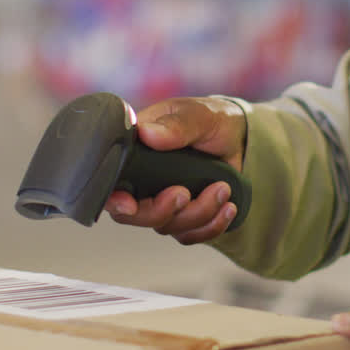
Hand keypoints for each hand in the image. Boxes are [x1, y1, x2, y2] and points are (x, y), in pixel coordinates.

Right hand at [103, 96, 247, 244]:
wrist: (239, 139)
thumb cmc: (210, 120)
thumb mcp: (197, 115)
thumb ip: (175, 125)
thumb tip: (148, 133)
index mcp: (135, 152)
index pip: (110, 183)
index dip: (113, 199)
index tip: (129, 204)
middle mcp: (143, 182)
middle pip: (135, 215)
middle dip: (162, 211)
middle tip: (185, 193)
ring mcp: (163, 201)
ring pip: (168, 226)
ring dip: (198, 213)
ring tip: (222, 188)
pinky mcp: (184, 216)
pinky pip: (190, 234)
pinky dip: (211, 226)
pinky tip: (228, 207)